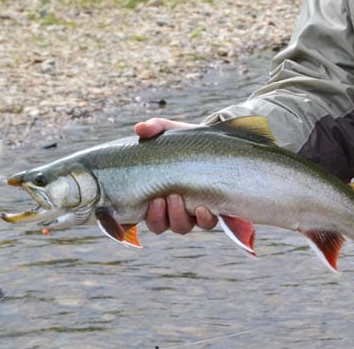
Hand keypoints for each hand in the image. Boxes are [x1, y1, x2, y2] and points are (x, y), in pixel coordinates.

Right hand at [133, 118, 217, 233]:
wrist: (221, 145)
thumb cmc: (190, 143)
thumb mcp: (172, 132)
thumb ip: (156, 127)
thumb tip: (139, 128)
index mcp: (155, 193)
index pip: (138, 215)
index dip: (132, 219)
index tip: (136, 206)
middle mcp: (172, 207)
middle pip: (158, 225)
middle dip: (156, 216)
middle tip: (160, 199)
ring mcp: (192, 211)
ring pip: (180, 227)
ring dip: (176, 216)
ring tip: (176, 197)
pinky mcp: (212, 211)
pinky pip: (206, 224)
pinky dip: (203, 219)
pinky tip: (202, 208)